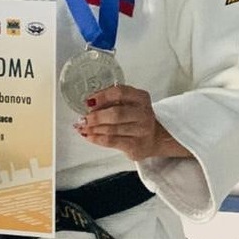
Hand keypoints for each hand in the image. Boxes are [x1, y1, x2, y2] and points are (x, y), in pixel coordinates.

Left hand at [74, 85, 191, 161]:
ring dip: (93, 128)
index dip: (102, 96)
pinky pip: (111, 141)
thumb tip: (89, 104)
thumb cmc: (137, 118)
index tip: (89, 101)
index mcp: (141, 98)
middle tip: (83, 118)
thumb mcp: (130, 103)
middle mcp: (144, 114)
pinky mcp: (136, 146)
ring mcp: (141, 131)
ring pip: (111, 129)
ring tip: (82, 127)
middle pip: (116, 113)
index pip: (120, 93)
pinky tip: (88, 136)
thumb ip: (113, 100)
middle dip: (96, 116)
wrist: (156, 137)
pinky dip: (96, 138)